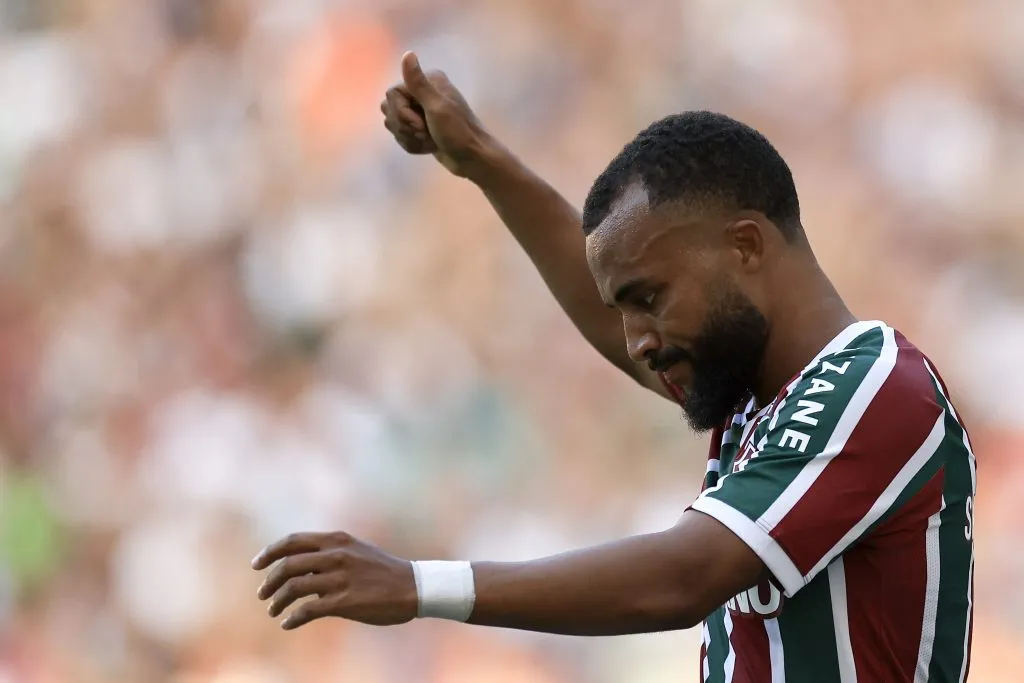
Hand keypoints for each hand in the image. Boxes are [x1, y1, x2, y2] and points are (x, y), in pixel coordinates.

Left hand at [252, 531, 417, 629]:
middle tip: (262, 594)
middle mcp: (336, 555)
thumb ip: (328, 554)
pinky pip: (308, 610)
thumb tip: (300, 569)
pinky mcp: (344, 602)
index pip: (293, 541)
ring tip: (273, 610)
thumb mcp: (356, 551)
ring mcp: (340, 578)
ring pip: (294, 588)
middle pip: (288, 565)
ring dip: (277, 601)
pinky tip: (288, 623)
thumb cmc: (383, 571)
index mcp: (337, 540)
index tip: (256, 565)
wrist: (412, 586)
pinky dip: (293, 618)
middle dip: (269, 581)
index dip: (270, 552)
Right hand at [380, 52, 493, 177]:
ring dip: (409, 137)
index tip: (420, 124)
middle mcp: (423, 93)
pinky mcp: (421, 128)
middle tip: (425, 132)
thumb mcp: (437, 107)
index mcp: (429, 82)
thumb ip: (418, 83)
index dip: (401, 113)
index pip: (392, 94)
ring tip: (429, 140)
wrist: (473, 159)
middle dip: (404, 126)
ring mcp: (421, 111)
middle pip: (390, 108)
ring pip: (395, 124)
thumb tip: (408, 53)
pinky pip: (402, 136)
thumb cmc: (459, 133)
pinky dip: (413, 145)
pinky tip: (430, 147)